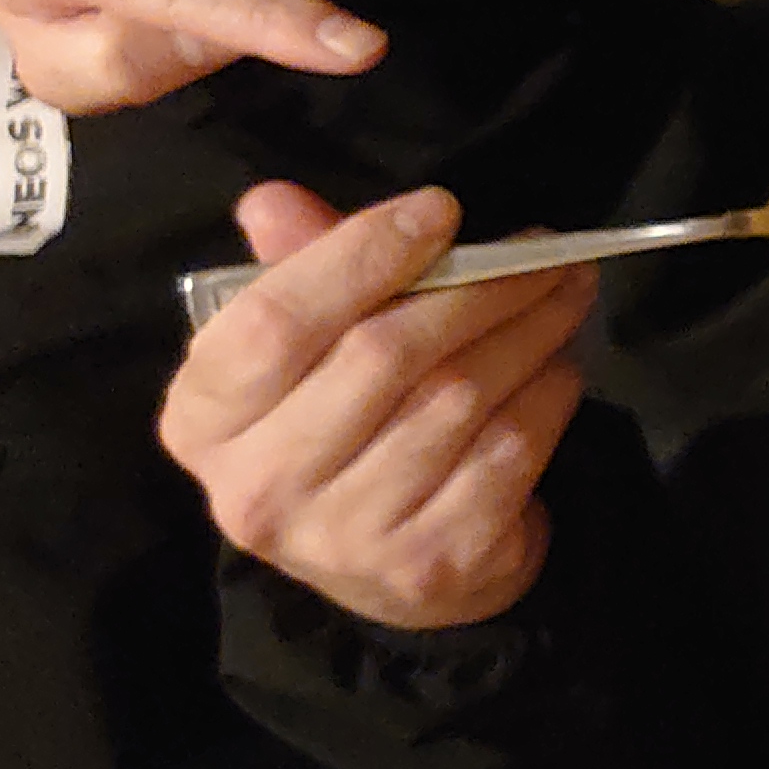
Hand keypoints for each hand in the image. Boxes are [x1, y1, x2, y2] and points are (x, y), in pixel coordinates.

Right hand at [159, 184, 596, 631]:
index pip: (274, 321)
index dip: (359, 255)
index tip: (439, 210)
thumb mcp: (300, 354)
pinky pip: (507, 451)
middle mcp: (258, 486)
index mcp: (203, 420)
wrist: (390, 567)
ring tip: (564, 292)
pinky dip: (546, 396)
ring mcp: (344, 534)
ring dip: (527, 332)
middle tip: (541, 251)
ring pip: (456, 398)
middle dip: (477, 287)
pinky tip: (557, 365)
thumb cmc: (339, 429)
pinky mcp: (430, 563)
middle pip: (380, 354)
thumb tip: (275, 201)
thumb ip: (295, 272)